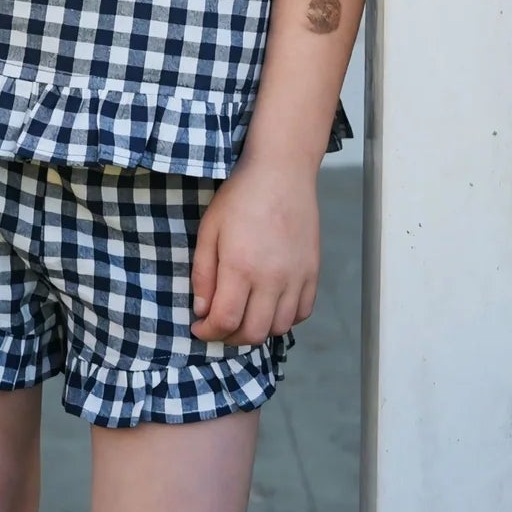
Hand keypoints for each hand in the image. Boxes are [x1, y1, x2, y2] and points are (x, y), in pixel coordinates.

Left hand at [190, 156, 319, 345]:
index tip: (199, 327)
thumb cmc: (240, 197)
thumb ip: (203, 273)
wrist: (281, 173)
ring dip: (258, 330)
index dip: (208, 332)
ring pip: (279, 327)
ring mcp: (296, 277)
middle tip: (219, 326)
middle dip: (230, 337)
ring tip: (244, 316)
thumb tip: (202, 310)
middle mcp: (272, 278)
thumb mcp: (209, 230)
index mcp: (240, 267)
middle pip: (254, 333)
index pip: (225, 321)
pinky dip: (285, 318)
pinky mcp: (312, 272)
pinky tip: (269, 306)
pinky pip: (302, 312)